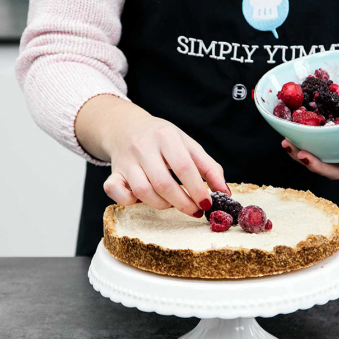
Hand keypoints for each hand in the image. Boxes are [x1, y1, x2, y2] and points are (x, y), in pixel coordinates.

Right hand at [102, 114, 228, 215]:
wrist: (126, 127)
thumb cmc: (162, 140)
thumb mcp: (187, 145)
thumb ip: (208, 167)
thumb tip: (225, 193)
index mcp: (166, 136)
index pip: (184, 167)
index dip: (197, 189)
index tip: (207, 204)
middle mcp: (143, 147)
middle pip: (163, 183)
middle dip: (183, 203)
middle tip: (194, 210)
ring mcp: (126, 160)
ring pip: (143, 192)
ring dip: (162, 204)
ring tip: (173, 203)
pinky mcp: (114, 172)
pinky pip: (115, 191)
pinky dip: (130, 201)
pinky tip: (142, 200)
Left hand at [281, 46, 338, 179]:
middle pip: (338, 169)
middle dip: (320, 165)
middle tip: (305, 154)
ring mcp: (337, 155)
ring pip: (320, 164)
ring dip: (301, 157)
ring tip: (287, 143)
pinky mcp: (324, 149)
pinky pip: (311, 152)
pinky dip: (297, 147)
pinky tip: (285, 136)